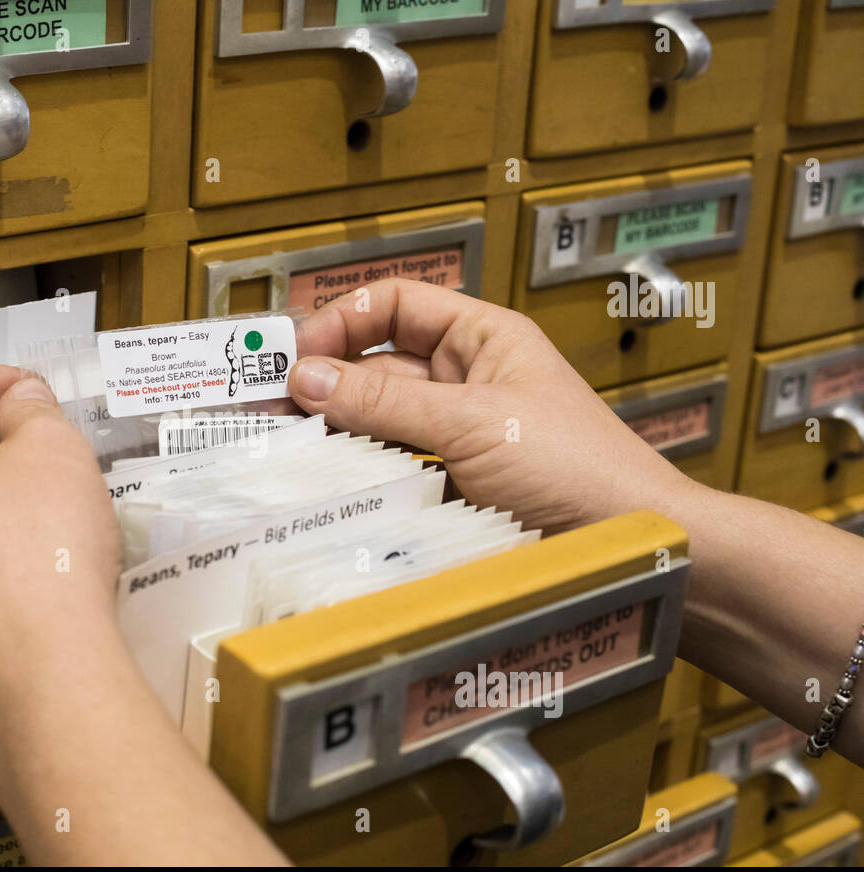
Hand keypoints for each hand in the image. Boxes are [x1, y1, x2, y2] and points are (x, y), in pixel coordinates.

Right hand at [287, 279, 692, 531]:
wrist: (625, 543)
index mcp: (482, 339)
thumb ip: (385, 402)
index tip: (298, 353)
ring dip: (336, 428)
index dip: (344, 320)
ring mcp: (456, 434)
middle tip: (270, 407)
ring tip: (285, 443)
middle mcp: (464, 380)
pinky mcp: (450, 484)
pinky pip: (392, 467)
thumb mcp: (473, 423)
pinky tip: (325, 480)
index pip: (397, 306)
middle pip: (377, 365)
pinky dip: (359, 472)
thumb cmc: (577, 467)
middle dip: (326, 381)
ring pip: (378, 420)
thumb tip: (307, 377)